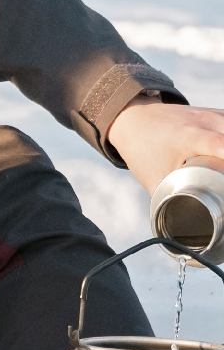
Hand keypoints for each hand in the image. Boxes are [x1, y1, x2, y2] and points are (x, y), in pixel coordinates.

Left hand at [107, 95, 223, 192]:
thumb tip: (185, 234)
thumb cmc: (144, 150)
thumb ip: (170, 203)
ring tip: (222, 177)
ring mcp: (215, 115)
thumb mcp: (153, 177)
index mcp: (188, 136)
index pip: (221, 144)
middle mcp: (205, 121)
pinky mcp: (220, 115)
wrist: (134, 118)